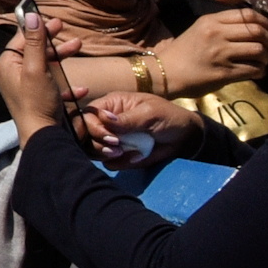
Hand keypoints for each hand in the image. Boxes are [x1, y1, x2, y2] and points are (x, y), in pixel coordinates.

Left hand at [0, 13, 73, 139]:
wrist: (42, 135)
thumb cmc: (36, 101)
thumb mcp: (36, 68)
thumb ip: (35, 42)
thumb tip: (31, 17)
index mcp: (7, 65)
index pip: (22, 39)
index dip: (39, 28)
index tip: (55, 21)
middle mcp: (12, 74)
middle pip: (35, 51)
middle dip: (54, 42)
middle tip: (69, 32)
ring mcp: (24, 87)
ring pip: (45, 66)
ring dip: (62, 58)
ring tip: (78, 47)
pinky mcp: (37, 99)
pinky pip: (52, 86)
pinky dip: (67, 85)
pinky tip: (81, 88)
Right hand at [82, 92, 201, 167]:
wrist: (184, 137)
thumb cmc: (168, 117)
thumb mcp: (150, 113)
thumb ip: (127, 118)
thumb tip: (104, 118)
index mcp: (110, 105)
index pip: (86, 115)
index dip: (91, 127)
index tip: (111, 137)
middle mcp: (105, 122)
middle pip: (83, 134)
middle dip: (97, 143)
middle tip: (117, 148)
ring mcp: (111, 139)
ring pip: (91, 150)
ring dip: (105, 154)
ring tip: (123, 153)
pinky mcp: (118, 154)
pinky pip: (108, 162)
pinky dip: (119, 163)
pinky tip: (135, 157)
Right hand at [155, 9, 267, 87]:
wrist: (165, 72)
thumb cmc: (184, 51)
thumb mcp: (200, 28)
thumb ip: (223, 23)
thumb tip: (253, 24)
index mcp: (211, 20)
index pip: (248, 14)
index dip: (265, 22)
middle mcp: (216, 34)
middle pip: (257, 31)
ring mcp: (220, 54)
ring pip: (259, 50)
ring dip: (266, 57)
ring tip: (262, 61)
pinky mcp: (223, 73)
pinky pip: (253, 69)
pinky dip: (260, 71)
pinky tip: (255, 71)